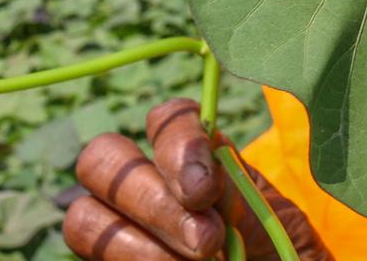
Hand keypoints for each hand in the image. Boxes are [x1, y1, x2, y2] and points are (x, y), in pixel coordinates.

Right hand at [62, 98, 328, 260]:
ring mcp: (120, 228)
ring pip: (84, 217)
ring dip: (139, 245)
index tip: (204, 190)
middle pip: (102, 159)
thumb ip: (232, 190)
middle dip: (152, 202)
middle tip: (206, 240)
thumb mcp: (269, 218)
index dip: (177, 145)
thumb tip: (196, 184)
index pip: (166, 120)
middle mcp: (147, 184)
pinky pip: (94, 259)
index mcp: (194, 157)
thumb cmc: (282, 255)